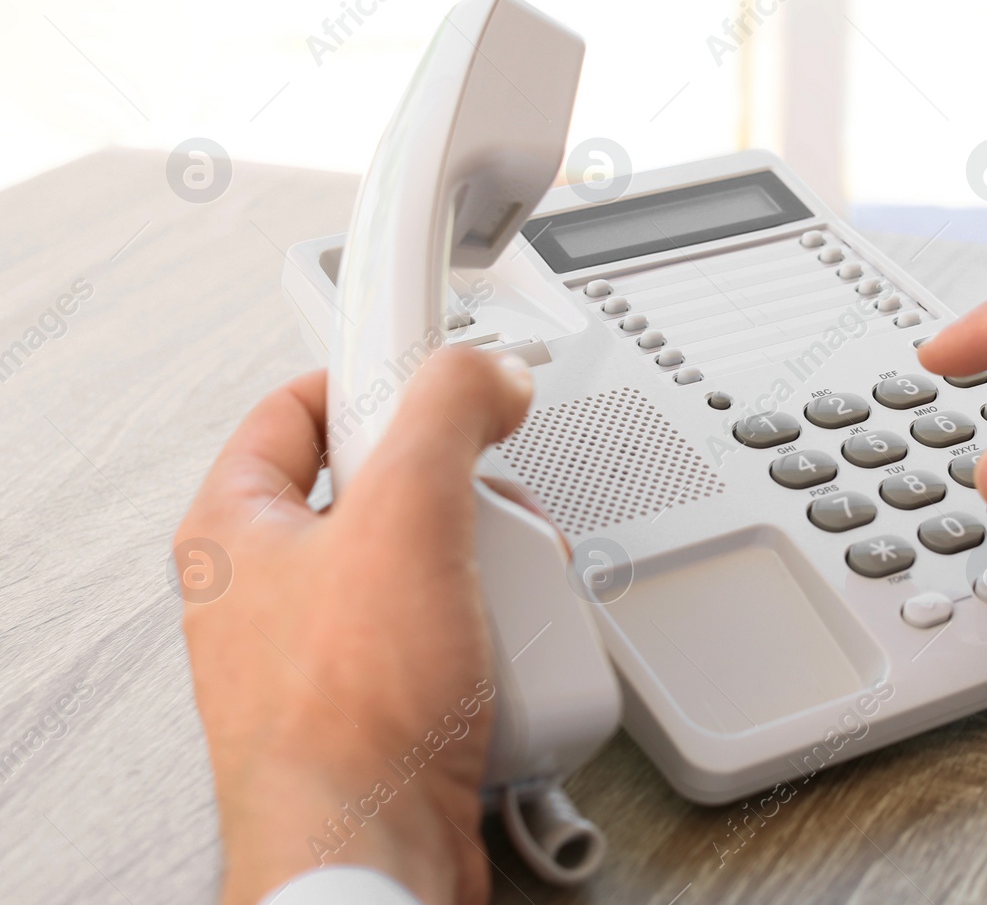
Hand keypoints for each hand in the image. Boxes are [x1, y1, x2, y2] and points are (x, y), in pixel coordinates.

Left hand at [176, 347, 534, 904]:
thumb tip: (483, 374)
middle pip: (381, 488)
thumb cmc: (348, 716)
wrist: (372, 854)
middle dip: (460, 494)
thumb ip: (447, 416)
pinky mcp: (378, 705)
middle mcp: (270, 591)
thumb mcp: (406, 519)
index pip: (297, 407)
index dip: (373, 379)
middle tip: (488, 506)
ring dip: (488, 569)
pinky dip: (490, 632)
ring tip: (505, 593)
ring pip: (424, 565)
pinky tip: (509, 650)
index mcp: (237, 530)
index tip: (437, 377)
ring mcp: (323, 652)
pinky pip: (445, 636)